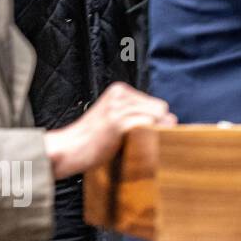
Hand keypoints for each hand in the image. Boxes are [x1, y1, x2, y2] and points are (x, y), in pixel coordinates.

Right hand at [44, 82, 175, 179]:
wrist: (67, 150)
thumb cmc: (93, 140)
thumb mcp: (115, 118)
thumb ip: (138, 114)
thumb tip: (173, 119)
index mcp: (119, 90)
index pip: (156, 103)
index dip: (154, 121)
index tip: (141, 133)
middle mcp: (120, 95)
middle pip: (160, 108)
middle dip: (156, 125)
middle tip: (138, 139)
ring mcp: (119, 107)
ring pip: (157, 117)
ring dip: (152, 133)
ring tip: (131, 143)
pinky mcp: (118, 122)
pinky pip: (148, 126)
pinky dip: (147, 138)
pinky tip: (131, 145)